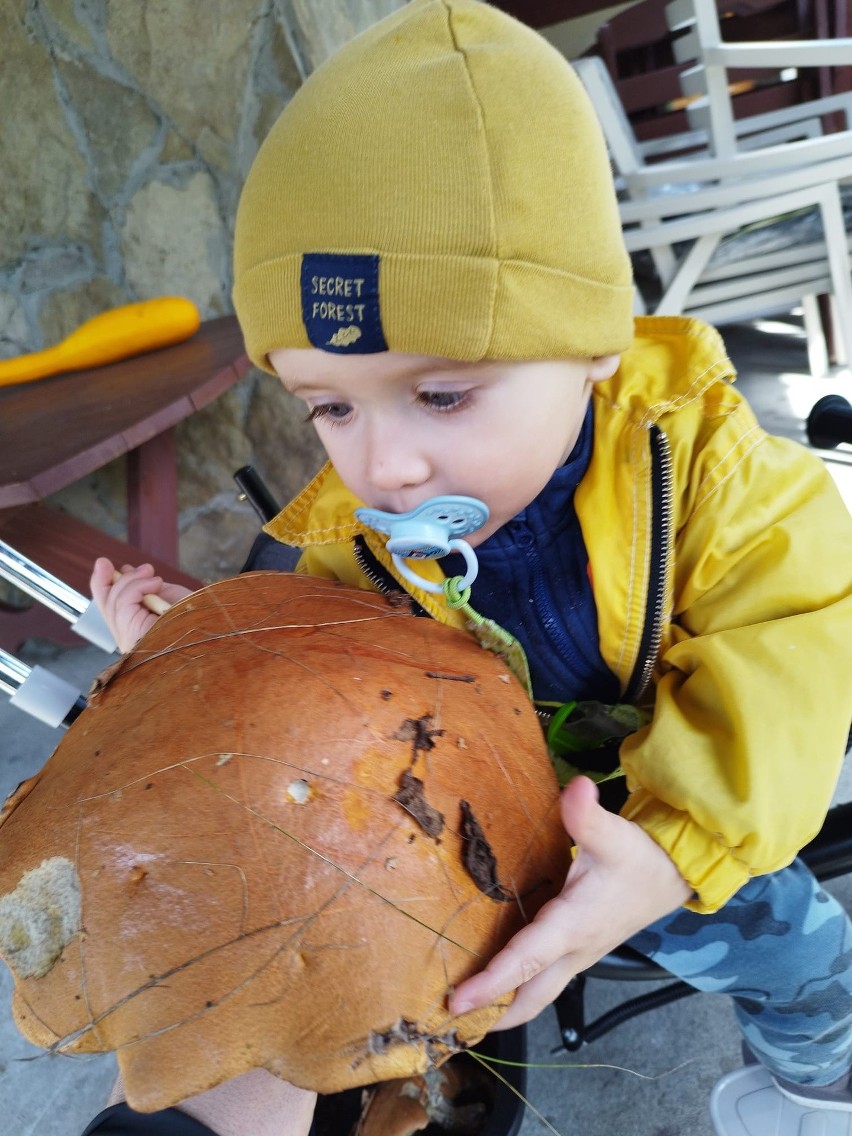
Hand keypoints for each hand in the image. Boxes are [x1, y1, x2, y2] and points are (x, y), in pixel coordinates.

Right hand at [90, 557, 191, 653]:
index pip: (109, 609)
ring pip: (114, 601)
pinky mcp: (131, 635)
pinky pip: (123, 603)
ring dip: (132, 580)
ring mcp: (128, 639)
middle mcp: (128, 638)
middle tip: (127, 565)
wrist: (211, 632)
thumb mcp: (165, 598)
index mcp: (135, 631)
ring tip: (152, 574)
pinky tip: (155, 583)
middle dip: (107, 579)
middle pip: (106, 605)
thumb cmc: (194, 618)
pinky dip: (137, 586)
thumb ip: (145, 588)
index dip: (102, 585)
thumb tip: (127, 570)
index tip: (103, 564)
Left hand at [449, 776, 692, 1029]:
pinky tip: (490, 986)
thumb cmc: (639, 857)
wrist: (672, 877)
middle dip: (488, 1014)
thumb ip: (587, 814)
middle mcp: (573, 951)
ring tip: (459, 1012)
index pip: (526, 958)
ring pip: (534, 994)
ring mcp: (575, 957)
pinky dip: (513, 992)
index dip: (491, 981)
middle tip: (445, 1024)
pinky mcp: (576, 953)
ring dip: (499, 1008)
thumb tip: (577, 787)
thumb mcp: (614, 833)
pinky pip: (540, 983)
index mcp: (574, 925)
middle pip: (527, 997)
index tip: (456, 1000)